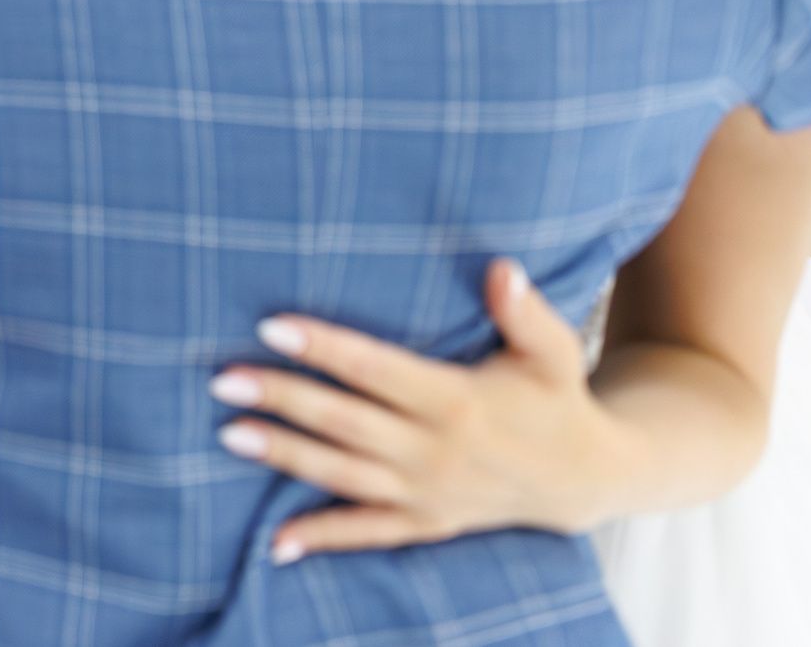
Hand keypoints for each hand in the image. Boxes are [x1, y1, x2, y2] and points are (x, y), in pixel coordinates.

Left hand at [211, 259, 618, 563]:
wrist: (588, 478)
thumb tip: (501, 269)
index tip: (271, 327)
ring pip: (343, 475)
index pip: (376, 370)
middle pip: (346, 423)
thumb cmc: (556, 398)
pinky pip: (367, 533)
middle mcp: (435, 452)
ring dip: (284, 456)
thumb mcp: (554, 352)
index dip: (324, 349)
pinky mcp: (427, 522)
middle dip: (283, 399)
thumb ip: (525, 311)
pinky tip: (275, 541)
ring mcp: (427, 493)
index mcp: (458, 402)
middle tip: (222, 378)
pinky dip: (322, 538)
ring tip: (227, 434)